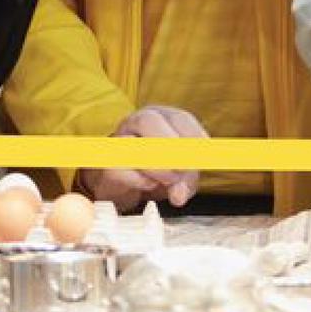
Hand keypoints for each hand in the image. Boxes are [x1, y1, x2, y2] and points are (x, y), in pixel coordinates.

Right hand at [74, 106, 206, 212]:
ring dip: (157, 168)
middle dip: (171, 147)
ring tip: (168, 182)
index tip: (204, 157)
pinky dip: (139, 181)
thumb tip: (179, 194)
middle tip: (183, 171)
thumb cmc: (153, 170)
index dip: (194, 137)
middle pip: (149, 121)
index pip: (179, 118)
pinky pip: (121, 169)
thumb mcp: (178, 174)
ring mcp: (118, 140)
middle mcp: (137, 122)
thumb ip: (185, 180)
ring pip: (134, 145)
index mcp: (161, 117)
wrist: (119, 183)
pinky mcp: (106, 164)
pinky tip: (148, 185)